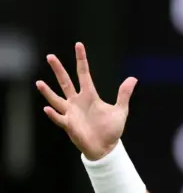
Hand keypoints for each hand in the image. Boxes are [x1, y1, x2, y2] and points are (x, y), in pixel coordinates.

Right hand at [35, 42, 137, 160]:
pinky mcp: (69, 125)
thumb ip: (124, 94)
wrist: (106, 147)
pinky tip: (47, 108)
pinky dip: (53, 114)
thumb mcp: (121, 110)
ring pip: (56, 99)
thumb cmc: (111, 129)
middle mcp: (77, 102)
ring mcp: (71, 113)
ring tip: (39, 83)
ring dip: (48, 92)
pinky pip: (59, 118)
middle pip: (66, 82)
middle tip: (50, 56)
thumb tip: (133, 78)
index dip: (81, 60)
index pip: (84, 74)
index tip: (78, 45)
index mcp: (90, 96)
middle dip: (58, 70)